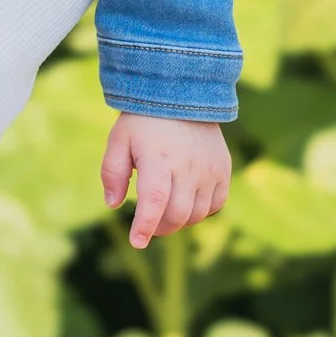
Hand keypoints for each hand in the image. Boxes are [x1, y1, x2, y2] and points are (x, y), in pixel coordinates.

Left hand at [100, 113, 230, 248]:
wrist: (182, 94)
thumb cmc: (144, 121)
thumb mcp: (119, 140)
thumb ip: (112, 173)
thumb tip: (113, 204)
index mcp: (158, 159)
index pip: (155, 201)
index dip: (145, 225)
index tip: (137, 242)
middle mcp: (187, 167)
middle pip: (177, 215)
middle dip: (159, 228)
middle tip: (147, 225)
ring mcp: (209, 170)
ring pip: (196, 215)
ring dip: (178, 221)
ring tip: (164, 210)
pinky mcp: (223, 171)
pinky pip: (215, 205)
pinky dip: (200, 211)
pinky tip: (185, 201)